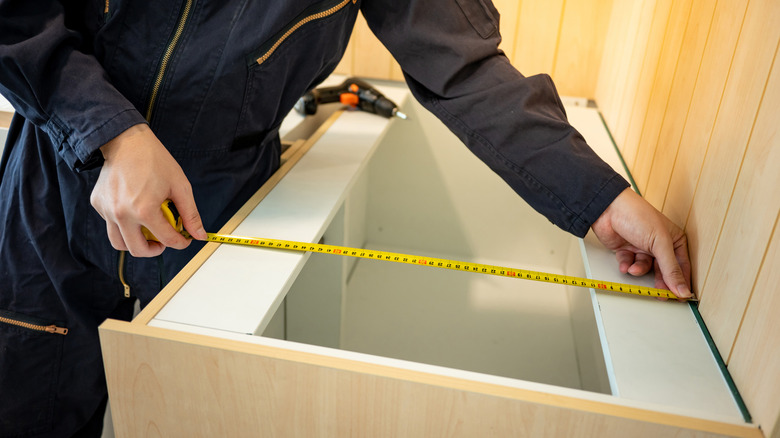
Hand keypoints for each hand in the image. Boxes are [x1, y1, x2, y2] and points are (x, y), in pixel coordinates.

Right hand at [90, 124, 207, 256]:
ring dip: (135, 243)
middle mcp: (122, 214)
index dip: (180, 243)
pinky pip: (110, 225)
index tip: (184, 239)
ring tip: (148, 232)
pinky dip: (123, 225)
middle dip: (155, 250)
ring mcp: (107, 211)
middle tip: (163, 242)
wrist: (126, 142)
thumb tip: (199, 235)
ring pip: (119, 243)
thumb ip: (190, 214)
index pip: (167, 240)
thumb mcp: (180, 186)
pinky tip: (134, 211)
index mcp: (144, 210)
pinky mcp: (98, 205)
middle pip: (138, 250)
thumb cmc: (154, 160)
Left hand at [591, 188, 692, 298]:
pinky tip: (625, 263)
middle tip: (658, 294)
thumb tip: (682, 289)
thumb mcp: (659, 244)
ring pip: (645, 269)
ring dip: (639, 270)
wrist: (608, 208)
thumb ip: (670, 269)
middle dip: (659, 282)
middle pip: (663, 271)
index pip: (682, 266)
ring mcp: (643, 248)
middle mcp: (660, 245)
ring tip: (634, 268)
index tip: (679, 297)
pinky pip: (630, 264)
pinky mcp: (627, 250)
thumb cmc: (638, 216)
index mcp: (674, 240)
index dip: (681, 282)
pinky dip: (626, 264)